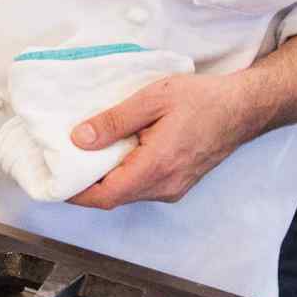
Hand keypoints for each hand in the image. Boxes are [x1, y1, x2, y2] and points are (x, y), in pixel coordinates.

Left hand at [65, 73, 256, 208]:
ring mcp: (173, 188)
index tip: (53, 180)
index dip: (75, 192)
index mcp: (157, 166)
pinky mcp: (177, 183)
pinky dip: (121, 176)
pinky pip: (141, 187)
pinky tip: (112, 154)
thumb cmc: (203, 99)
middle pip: (113, 197)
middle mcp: (165, 186)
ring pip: (127, 193)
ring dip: (104, 180)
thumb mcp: (152, 99)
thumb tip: (79, 138)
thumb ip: (114, 121)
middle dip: (84, 185)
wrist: (243, 108)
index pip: (106, 195)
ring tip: (82, 155)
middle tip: (60, 162)